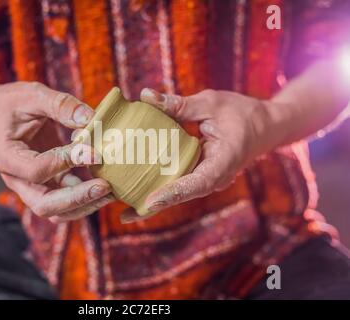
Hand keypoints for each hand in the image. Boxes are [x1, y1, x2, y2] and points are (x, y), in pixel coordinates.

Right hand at [0, 81, 112, 221]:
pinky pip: (65, 202)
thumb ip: (60, 104)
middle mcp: (16, 179)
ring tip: (111, 190)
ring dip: (84, 204)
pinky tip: (105, 185)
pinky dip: (85, 198)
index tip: (95, 153)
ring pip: (56, 211)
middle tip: (105, 186)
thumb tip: (91, 119)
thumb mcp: (33, 95)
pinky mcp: (47, 185)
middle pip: (43, 204)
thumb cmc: (14, 102)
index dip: (66, 163)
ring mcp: (31, 186)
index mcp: (6, 156)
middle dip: (76, 199)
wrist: (0, 114)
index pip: (36, 170)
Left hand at [136, 88, 273, 214]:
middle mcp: (216, 176)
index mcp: (223, 160)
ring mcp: (209, 178)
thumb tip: (145, 96)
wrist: (265, 127)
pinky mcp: (201, 174)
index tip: (150, 201)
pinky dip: (160, 188)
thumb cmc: (242, 113)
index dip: (173, 193)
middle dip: (155, 205)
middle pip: (183, 195)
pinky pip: (180, 184)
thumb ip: (179, 104)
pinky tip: (138, 191)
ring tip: (125, 209)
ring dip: (154, 201)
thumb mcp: (211, 103)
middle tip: (126, 213)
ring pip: (180, 193)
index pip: (197, 182)